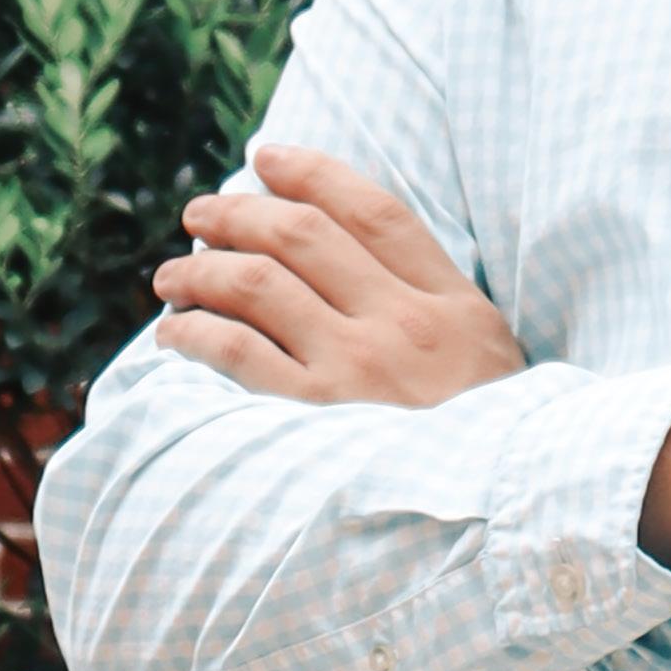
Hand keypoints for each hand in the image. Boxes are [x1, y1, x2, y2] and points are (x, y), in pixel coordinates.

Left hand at [152, 141, 529, 406]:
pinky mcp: (314, 419)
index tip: (267, 157)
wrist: (497, 513)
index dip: (314, 173)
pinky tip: (176, 333)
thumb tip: (358, 264)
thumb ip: (440, 310)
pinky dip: (195, 331)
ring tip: (173, 274)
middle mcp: (403, 326)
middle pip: (304, 235)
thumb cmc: (486, 443)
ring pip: (257, 284)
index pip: (375, 213)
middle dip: (238, 211)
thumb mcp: (489, 361)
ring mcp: (357, 371)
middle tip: (200, 213)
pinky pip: (236, 353)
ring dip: (200, 269)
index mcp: (452, 305)